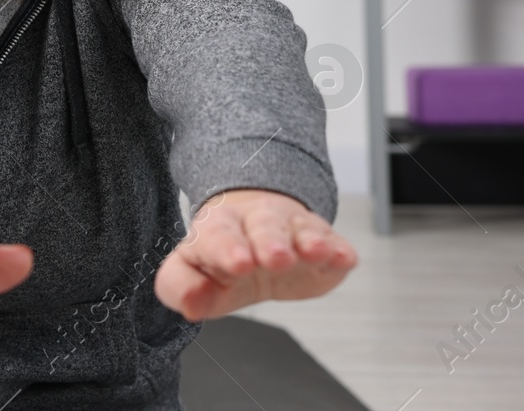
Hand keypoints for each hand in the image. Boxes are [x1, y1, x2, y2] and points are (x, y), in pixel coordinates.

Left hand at [154, 188, 357, 321]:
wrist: (255, 236)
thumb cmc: (221, 258)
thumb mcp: (193, 272)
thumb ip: (181, 286)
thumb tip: (190, 303)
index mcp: (218, 227)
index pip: (218, 235)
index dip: (227, 249)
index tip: (237, 264)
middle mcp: (257, 222)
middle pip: (264, 227)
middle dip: (270, 242)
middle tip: (275, 258)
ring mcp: (293, 231)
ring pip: (301, 230)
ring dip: (308, 241)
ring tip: (313, 252)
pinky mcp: (325, 244)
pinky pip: (335, 243)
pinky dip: (339, 251)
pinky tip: (342, 257)